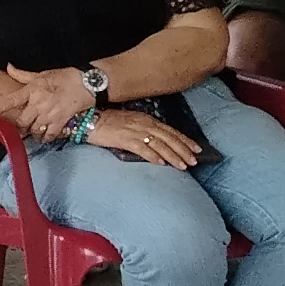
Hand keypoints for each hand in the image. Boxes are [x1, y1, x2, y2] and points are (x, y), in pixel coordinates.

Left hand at [11, 66, 97, 140]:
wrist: (88, 82)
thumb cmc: (65, 76)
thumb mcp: (42, 74)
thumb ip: (23, 75)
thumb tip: (8, 67)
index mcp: (32, 90)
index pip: (12, 100)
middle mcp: (38, 104)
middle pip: (22, 122)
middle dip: (20, 126)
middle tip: (21, 127)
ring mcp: (49, 114)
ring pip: (34, 130)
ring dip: (33, 133)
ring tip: (34, 132)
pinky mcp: (61, 121)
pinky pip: (49, 135)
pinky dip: (46, 138)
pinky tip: (45, 137)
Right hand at [86, 109, 203, 168]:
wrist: (88, 119)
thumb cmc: (107, 122)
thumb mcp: (130, 123)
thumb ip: (143, 130)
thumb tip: (156, 143)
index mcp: (146, 119)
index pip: (170, 131)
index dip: (185, 140)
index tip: (196, 149)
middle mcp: (144, 124)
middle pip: (169, 138)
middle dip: (183, 150)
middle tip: (195, 161)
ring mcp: (135, 131)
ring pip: (160, 144)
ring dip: (173, 156)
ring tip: (183, 165)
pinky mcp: (125, 139)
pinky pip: (143, 149)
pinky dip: (153, 156)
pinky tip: (161, 164)